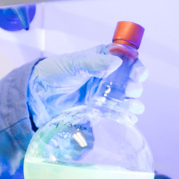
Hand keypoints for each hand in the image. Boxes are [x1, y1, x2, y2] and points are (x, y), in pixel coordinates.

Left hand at [26, 45, 146, 125]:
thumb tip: (117, 62)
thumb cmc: (55, 72)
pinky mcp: (98, 109)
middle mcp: (106, 76)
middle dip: (135, 87)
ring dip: (133, 103)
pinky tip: (129, 119)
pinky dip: (125, 116)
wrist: (38, 94)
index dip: (137, 67)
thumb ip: (95, 63)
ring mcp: (103, 93)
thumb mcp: (74, 65)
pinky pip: (116, 112)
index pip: (127, 61)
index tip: (140, 75)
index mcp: (103, 59)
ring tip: (133, 107)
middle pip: (130, 81)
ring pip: (126, 98)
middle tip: (132, 91)